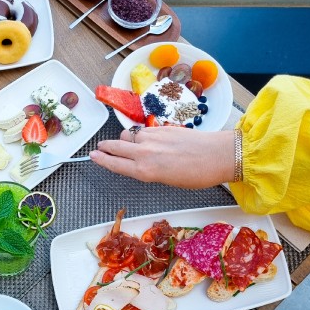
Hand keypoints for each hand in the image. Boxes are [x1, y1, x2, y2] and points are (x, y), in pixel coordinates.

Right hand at [90, 127, 235, 188]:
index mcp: (145, 171)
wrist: (217, 155)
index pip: (115, 164)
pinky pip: (143, 130)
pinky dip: (141, 135)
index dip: (102, 160)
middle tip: (100, 147)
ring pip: (129, 136)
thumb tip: (139, 162)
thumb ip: (148, 170)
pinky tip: (147, 139)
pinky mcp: (161, 128)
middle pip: (115, 146)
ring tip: (128, 144)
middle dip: (105, 147)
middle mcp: (144, 153)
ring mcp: (152, 138)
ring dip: (125, 140)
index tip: (93, 156)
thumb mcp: (167, 180)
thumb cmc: (196, 174)